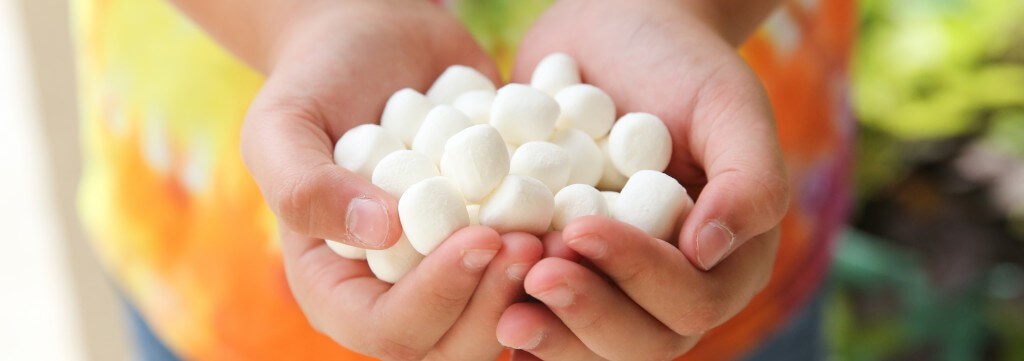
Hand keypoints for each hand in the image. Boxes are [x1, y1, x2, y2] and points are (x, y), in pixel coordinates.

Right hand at [239, 1, 539, 357]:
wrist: (378, 42)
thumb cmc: (317, 81)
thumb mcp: (283, 125)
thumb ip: (308, 187)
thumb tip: (381, 234)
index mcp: (338, 290)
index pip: (390, 331)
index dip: (440, 297)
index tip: (481, 237)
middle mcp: (399, 295)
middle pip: (455, 345)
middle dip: (497, 301)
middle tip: (533, 242)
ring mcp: (453, 273)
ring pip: (504, 319)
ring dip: (538, 288)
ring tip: (563, 232)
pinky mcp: (496, 243)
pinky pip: (534, 272)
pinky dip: (565, 255)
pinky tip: (588, 215)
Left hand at [498, 0, 789, 358]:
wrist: (612, 35)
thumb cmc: (679, 64)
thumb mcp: (728, 105)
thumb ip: (748, 179)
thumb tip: (710, 250)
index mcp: (725, 260)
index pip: (691, 298)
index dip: (639, 274)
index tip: (582, 231)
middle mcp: (671, 285)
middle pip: (642, 341)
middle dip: (588, 314)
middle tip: (535, 276)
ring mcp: (613, 285)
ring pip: (589, 344)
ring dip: (548, 331)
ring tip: (499, 306)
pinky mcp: (562, 272)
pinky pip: (543, 316)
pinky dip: (509, 311)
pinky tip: (477, 300)